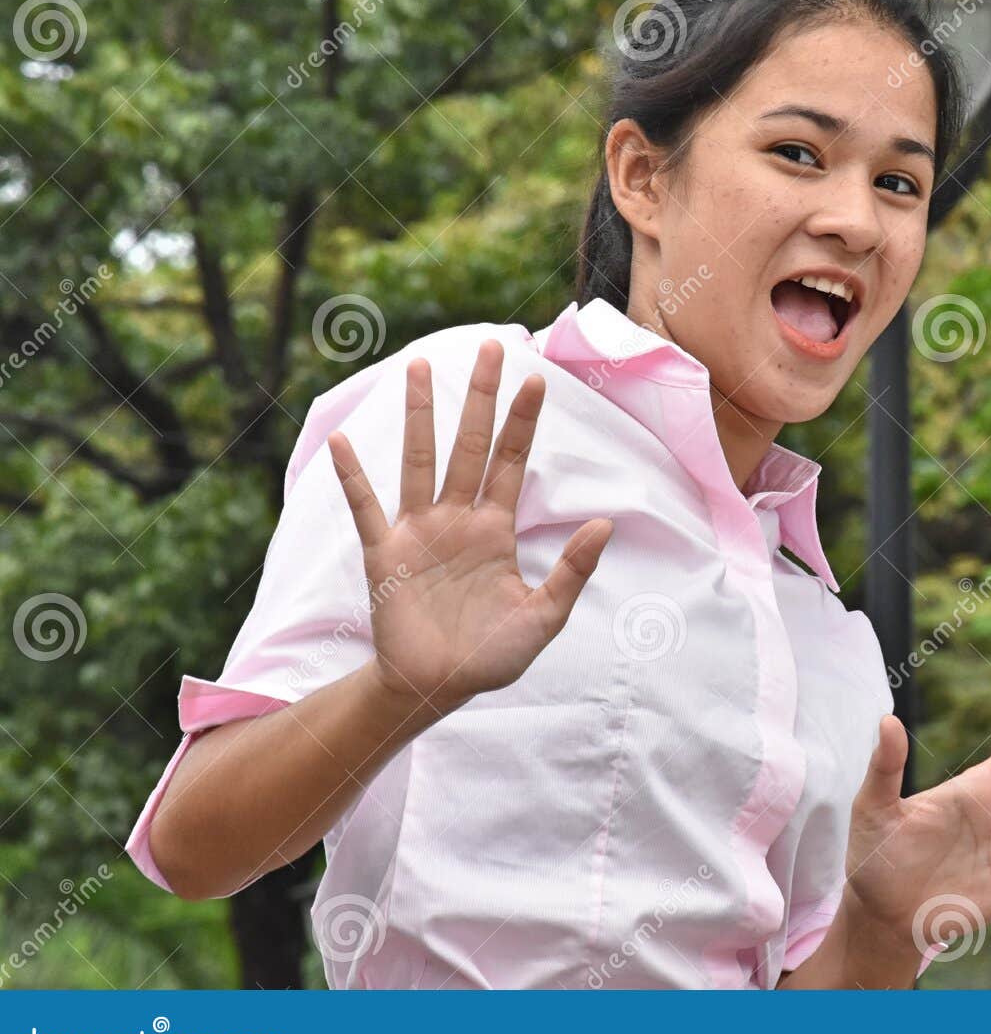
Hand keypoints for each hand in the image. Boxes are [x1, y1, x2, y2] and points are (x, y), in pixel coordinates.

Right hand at [328, 338, 612, 720]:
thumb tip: (605, 522)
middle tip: (489, 346)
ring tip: (421, 367)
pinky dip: (353, 476)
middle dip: (479, 397)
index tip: (536, 378)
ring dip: (421, 415)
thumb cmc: (492, 655)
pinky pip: (366, 507)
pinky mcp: (384, 554)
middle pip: (470, 444)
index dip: (523, 422)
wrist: (438, 688)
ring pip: (420, 460)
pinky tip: (343, 440)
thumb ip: (573, 570)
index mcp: (496, 529)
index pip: (511, 462)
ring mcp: (418, 531)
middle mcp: (457, 519)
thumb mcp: (544, 616)